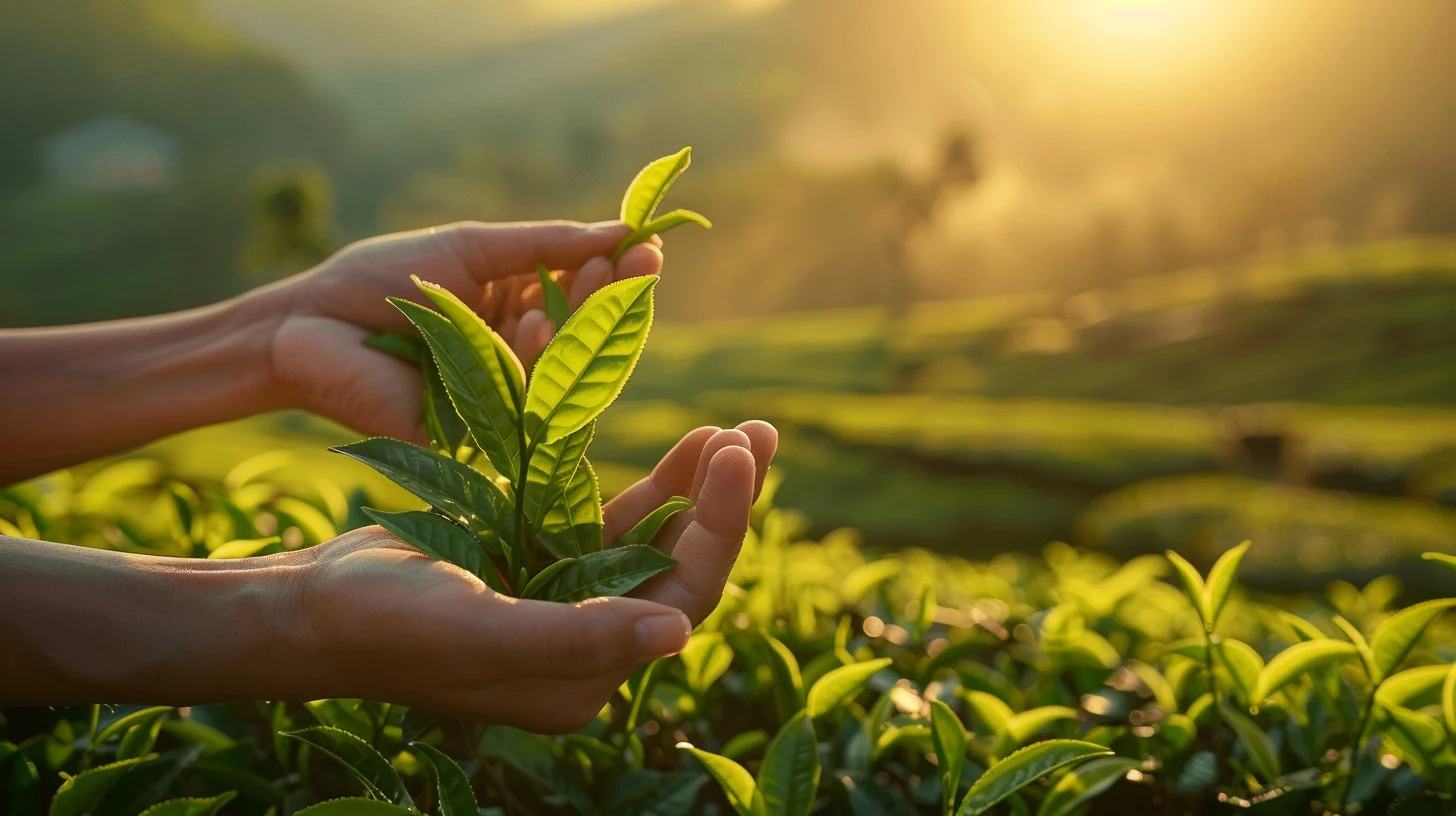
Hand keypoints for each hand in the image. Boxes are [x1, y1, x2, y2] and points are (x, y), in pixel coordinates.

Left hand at [263, 220, 663, 442]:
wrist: (306, 323)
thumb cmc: (379, 279)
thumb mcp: (469, 247)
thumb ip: (543, 245)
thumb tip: (621, 229)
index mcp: (514, 309)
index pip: (582, 297)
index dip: (617, 274)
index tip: (650, 246)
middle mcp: (514, 357)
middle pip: (584, 337)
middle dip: (615, 298)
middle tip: (641, 264)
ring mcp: (498, 398)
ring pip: (563, 371)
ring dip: (582, 322)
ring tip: (592, 280)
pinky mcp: (475, 435)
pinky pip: (522, 403)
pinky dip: (531, 358)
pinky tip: (530, 322)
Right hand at [293, 422, 777, 730]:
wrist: (311, 605)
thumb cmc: (385, 624)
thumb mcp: (480, 631)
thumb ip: (576, 637)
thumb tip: (677, 632)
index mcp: (586, 680)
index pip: (678, 601)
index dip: (716, 529)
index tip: (735, 456)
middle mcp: (592, 647)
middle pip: (681, 569)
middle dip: (723, 503)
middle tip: (758, 432)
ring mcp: (573, 601)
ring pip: (658, 540)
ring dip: (699, 487)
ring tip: (740, 430)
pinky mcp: (549, 563)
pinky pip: (619, 522)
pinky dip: (657, 485)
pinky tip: (690, 443)